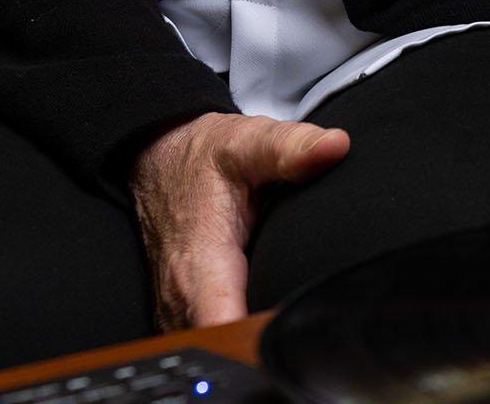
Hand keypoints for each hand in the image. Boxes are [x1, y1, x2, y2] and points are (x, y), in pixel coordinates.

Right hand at [128, 111, 349, 328]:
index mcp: (200, 261)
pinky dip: (234, 338)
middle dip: (263, 345)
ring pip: (216, 347)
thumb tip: (334, 146)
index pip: (221, 323)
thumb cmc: (200, 157)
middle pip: (224, 347)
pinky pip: (210, 338)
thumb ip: (289, 148)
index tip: (291, 332)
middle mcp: (183, 297)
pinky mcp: (183, 315)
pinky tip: (266, 328)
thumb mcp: (245, 142)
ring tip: (293, 330)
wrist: (155, 160)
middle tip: (310, 331)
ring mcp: (178, 311)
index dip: (256, 338)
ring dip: (249, 344)